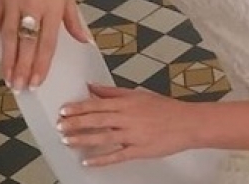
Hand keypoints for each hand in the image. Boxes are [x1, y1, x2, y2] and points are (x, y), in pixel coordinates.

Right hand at [0, 0, 87, 90]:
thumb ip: (72, 17)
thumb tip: (82, 39)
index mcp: (53, 4)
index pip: (48, 42)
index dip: (42, 64)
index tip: (38, 81)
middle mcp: (32, 5)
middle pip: (27, 44)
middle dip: (23, 69)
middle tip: (20, 88)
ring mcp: (12, 1)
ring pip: (8, 38)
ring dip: (7, 61)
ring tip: (7, 80)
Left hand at [59, 84, 198, 165]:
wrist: (188, 123)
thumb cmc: (166, 109)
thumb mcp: (140, 94)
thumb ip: (114, 92)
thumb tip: (93, 86)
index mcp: (129, 102)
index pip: (98, 103)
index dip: (79, 107)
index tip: (64, 110)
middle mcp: (129, 118)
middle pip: (97, 119)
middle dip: (76, 123)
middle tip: (60, 126)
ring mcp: (133, 135)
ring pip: (103, 137)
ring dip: (83, 139)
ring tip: (67, 141)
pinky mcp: (139, 150)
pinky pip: (116, 156)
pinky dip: (101, 159)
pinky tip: (88, 162)